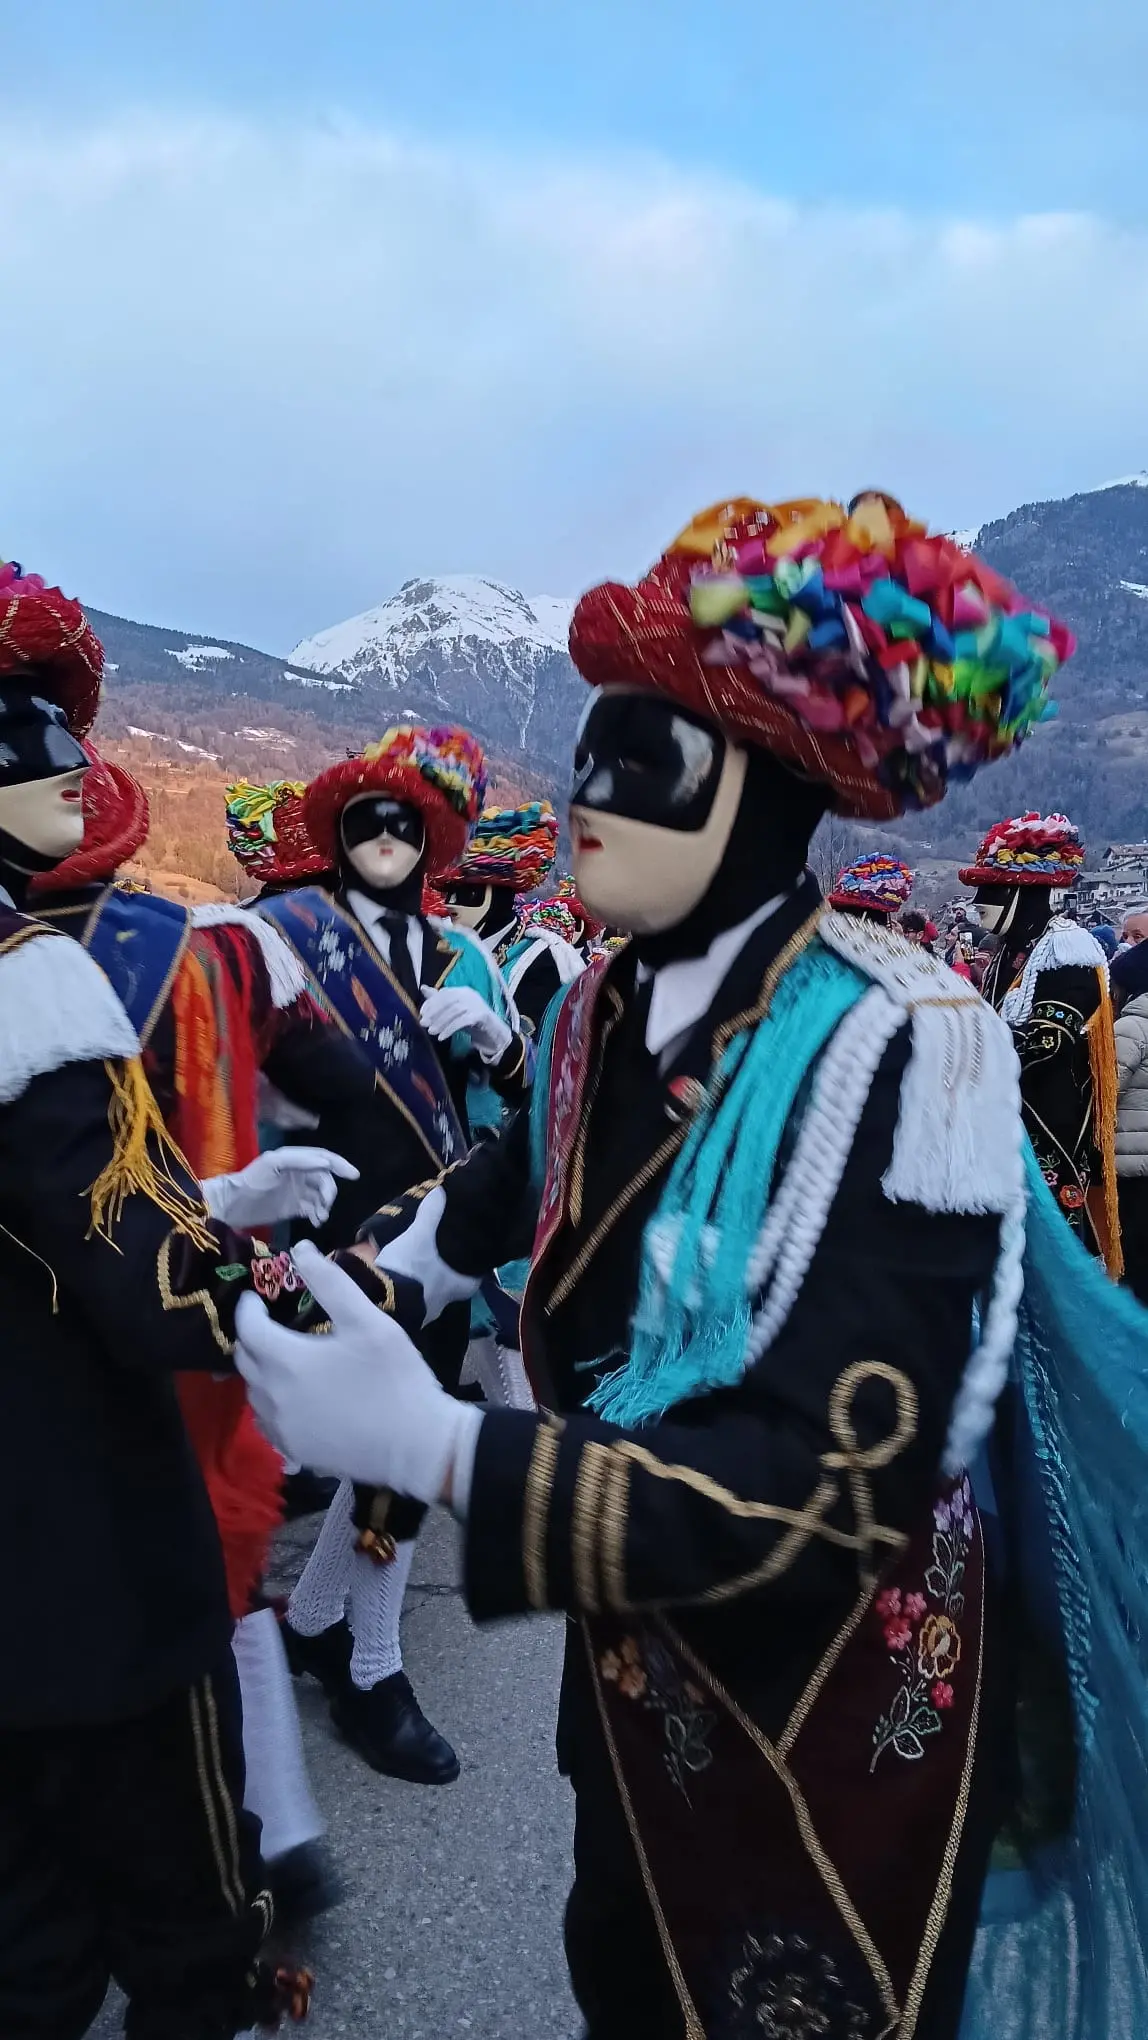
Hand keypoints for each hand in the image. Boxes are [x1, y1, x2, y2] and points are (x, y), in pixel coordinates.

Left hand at [201, 1147, 359, 1229]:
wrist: (233, 1205)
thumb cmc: (252, 1181)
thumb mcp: (273, 1164)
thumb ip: (299, 1160)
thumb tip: (325, 1163)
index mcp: (295, 1159)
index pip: (324, 1158)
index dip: (340, 1165)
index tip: (354, 1176)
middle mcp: (299, 1173)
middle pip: (325, 1179)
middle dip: (329, 1192)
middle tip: (325, 1205)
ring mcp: (297, 1191)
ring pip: (321, 1196)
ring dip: (325, 1206)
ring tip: (319, 1217)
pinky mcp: (294, 1207)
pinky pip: (314, 1209)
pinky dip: (318, 1215)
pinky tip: (316, 1222)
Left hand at [235, 1242, 480, 1502]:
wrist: (416, 1445)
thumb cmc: (393, 1377)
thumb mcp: (366, 1320)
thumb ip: (330, 1282)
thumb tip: (301, 1249)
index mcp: (285, 1360)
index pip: (246, 1327)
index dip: (247, 1307)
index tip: (257, 1295)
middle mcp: (271, 1396)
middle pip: (244, 1360)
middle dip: (251, 1336)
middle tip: (272, 1322)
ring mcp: (280, 1428)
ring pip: (253, 1392)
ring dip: (260, 1370)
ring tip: (285, 1356)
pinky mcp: (293, 1450)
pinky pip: (267, 1420)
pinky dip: (272, 1400)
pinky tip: (296, 1394)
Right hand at [374, 1183, 479, 1323]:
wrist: (379, 1300)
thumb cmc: (410, 1268)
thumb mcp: (420, 1236)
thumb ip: (431, 1214)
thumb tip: (441, 1190)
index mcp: (458, 1286)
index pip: (475, 1279)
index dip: (475, 1269)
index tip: (471, 1256)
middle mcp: (444, 1302)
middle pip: (453, 1287)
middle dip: (447, 1273)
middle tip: (441, 1256)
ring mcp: (424, 1313)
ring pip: (430, 1295)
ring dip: (425, 1283)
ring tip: (417, 1264)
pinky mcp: (403, 1317)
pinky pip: (410, 1301)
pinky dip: (406, 1291)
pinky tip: (397, 1279)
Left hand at [420, 985, 513, 1065]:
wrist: (493, 1034)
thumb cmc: (471, 1021)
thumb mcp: (453, 1011)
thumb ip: (439, 1000)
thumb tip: (423, 987)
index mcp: (462, 991)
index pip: (444, 993)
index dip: (431, 1003)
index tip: (421, 1014)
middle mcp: (470, 994)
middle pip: (448, 1001)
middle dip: (434, 1013)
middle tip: (423, 1024)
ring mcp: (477, 1004)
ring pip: (454, 1011)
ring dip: (441, 1022)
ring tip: (431, 1032)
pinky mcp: (482, 1015)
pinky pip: (462, 1021)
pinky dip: (450, 1029)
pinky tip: (442, 1037)